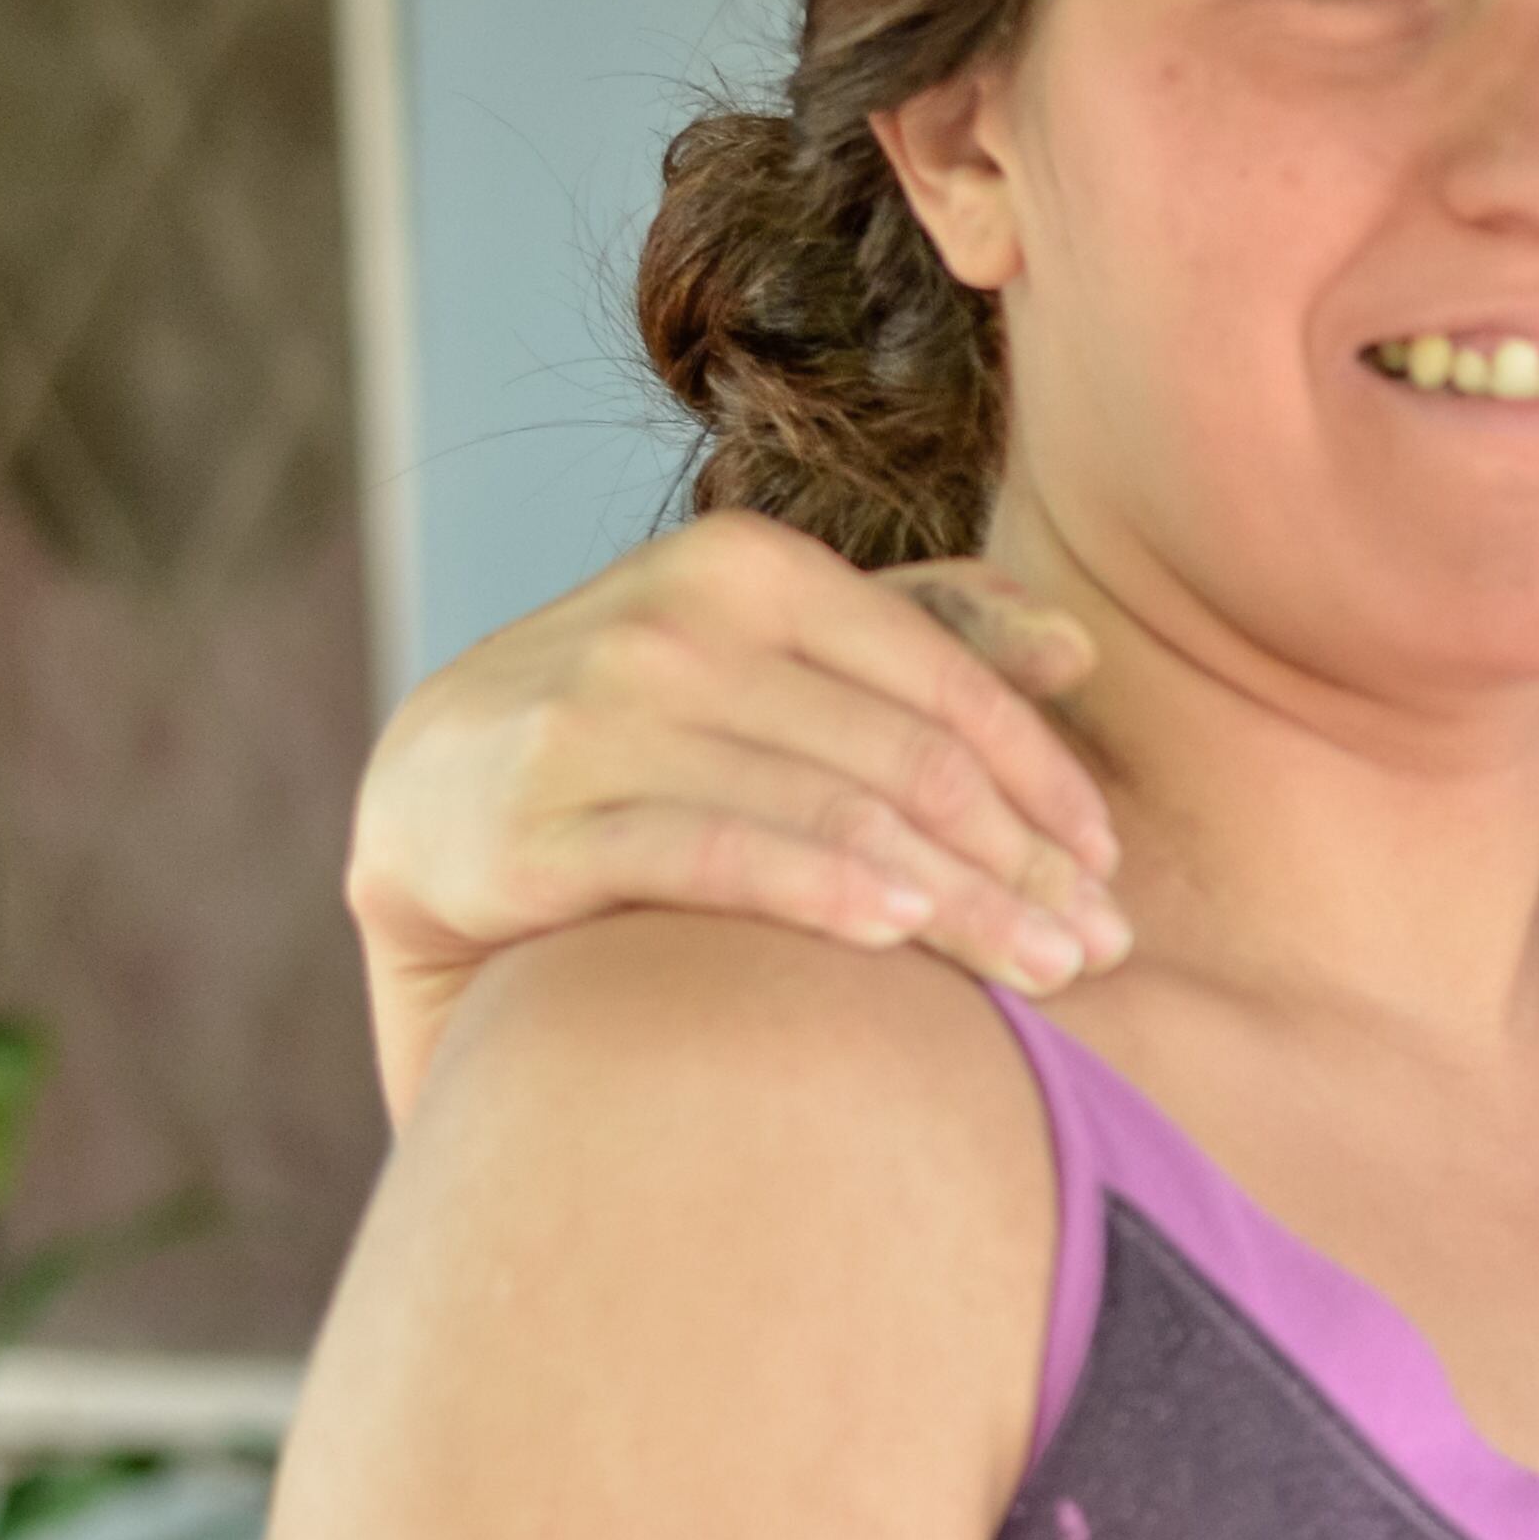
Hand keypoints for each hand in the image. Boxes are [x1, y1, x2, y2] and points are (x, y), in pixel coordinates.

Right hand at [346, 512, 1130, 1119]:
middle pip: (908, 759)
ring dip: (964, 904)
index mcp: (746, 566)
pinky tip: (901, 934)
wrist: (426, 812)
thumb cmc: (640, 745)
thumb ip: (916, 638)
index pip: (946, 681)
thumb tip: (1078, 648)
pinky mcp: (534, 824)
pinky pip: (712, 856)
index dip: (1045, 779)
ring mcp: (595, 718)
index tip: (1112, 867)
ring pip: (836, 813)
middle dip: (1023, 863)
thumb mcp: (767, 663)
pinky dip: (821, 891)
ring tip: (1047, 973)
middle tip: (1103, 950)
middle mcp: (672, 622)